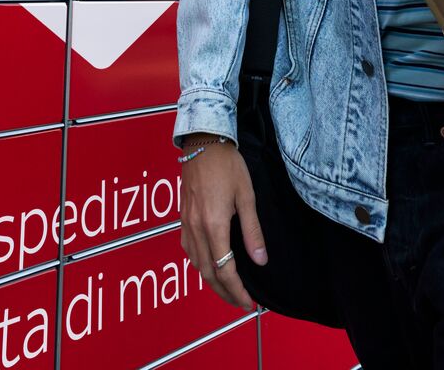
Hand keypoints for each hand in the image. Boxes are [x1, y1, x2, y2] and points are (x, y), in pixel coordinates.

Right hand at [177, 136, 265, 310]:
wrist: (203, 140)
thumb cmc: (227, 164)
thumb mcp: (247, 196)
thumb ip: (252, 231)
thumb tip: (260, 260)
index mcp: (213, 225)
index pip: (225, 269)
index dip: (237, 291)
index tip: (249, 303)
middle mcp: (196, 227)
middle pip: (208, 273)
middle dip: (225, 292)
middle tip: (241, 302)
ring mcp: (186, 222)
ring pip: (195, 264)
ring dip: (211, 281)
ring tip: (228, 289)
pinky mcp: (183, 216)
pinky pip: (188, 249)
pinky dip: (199, 264)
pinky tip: (208, 265)